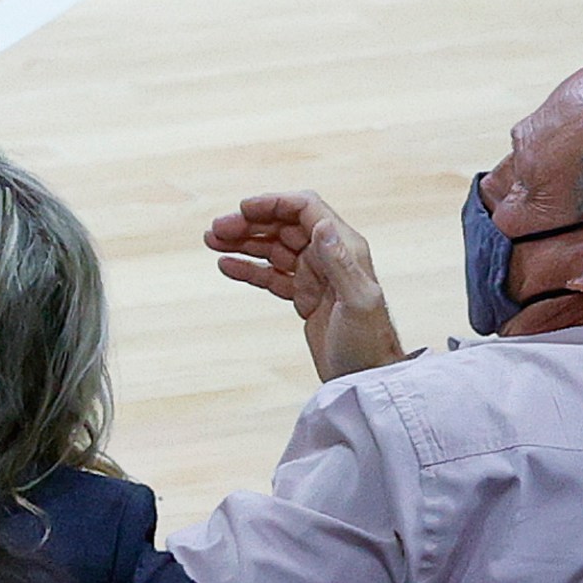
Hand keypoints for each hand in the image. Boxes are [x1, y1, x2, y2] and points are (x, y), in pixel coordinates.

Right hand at [205, 192, 406, 380]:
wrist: (368, 378)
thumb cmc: (370, 343)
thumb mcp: (357, 303)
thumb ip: (340, 263)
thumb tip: (322, 225)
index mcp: (344, 248)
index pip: (306, 210)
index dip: (273, 204)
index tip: (242, 209)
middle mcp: (328, 256)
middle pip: (283, 226)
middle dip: (249, 223)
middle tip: (215, 230)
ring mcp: (314, 275)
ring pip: (273, 248)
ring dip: (243, 242)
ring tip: (212, 241)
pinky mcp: (303, 296)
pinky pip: (271, 275)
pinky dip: (248, 268)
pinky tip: (226, 265)